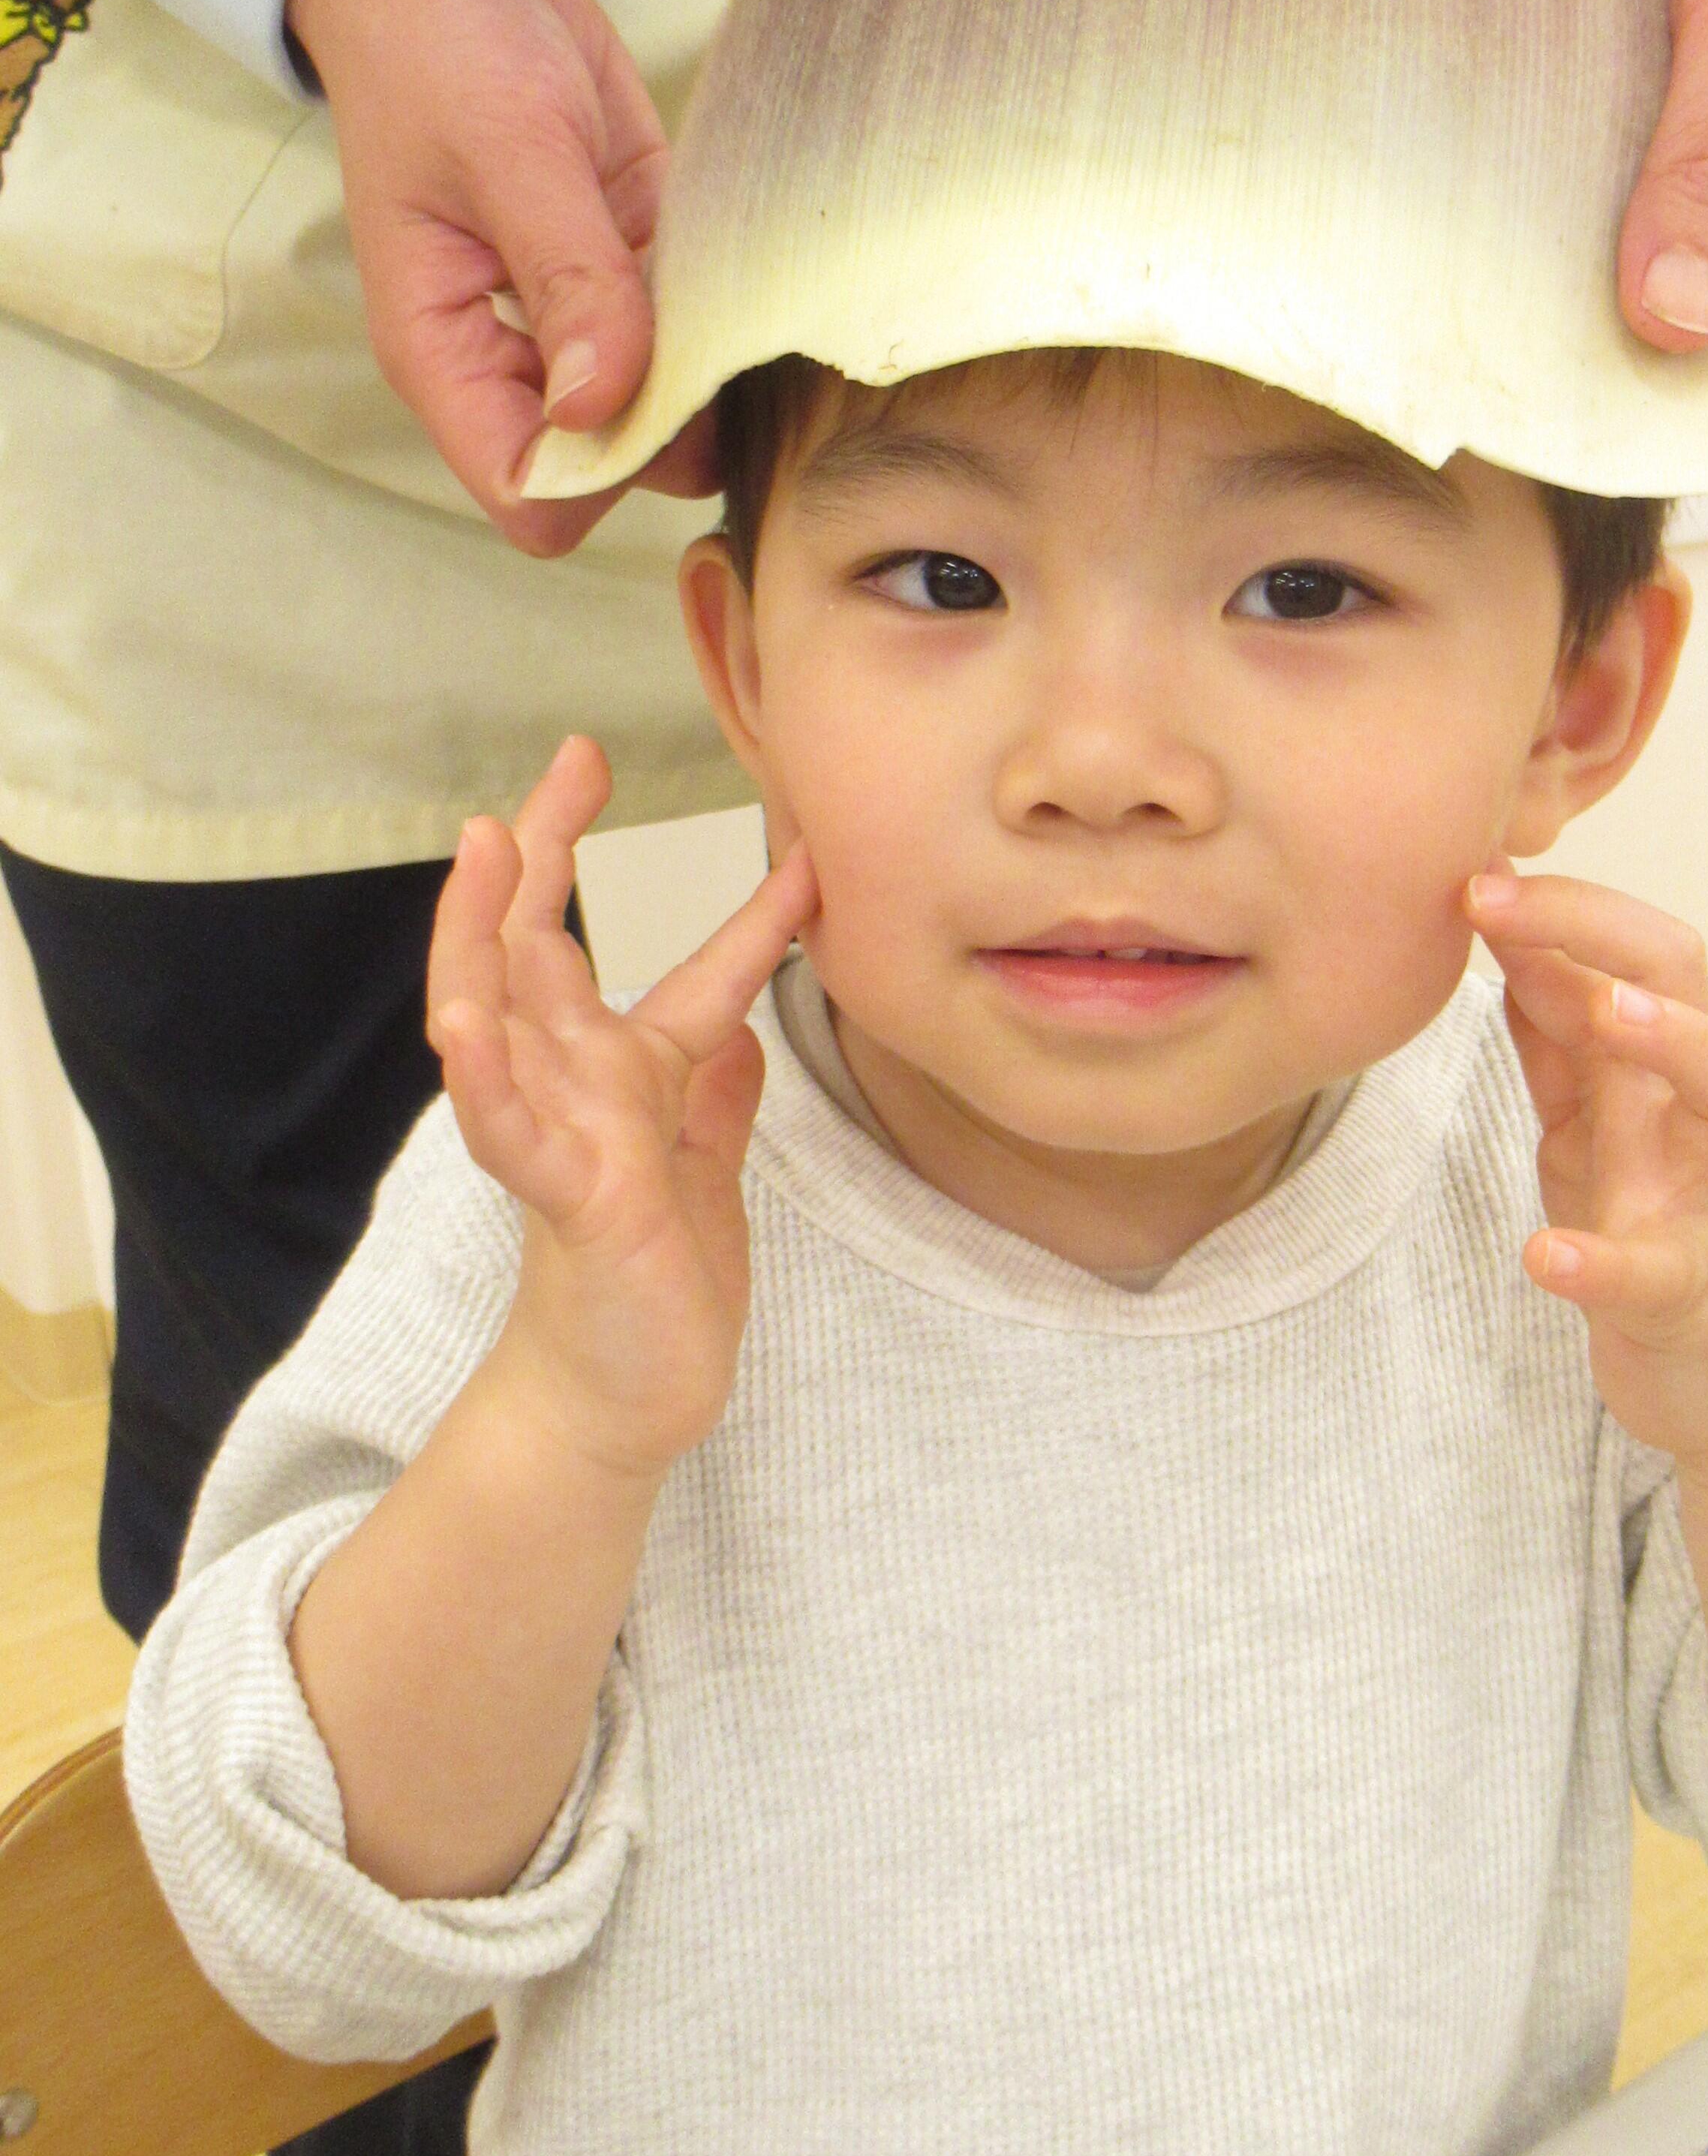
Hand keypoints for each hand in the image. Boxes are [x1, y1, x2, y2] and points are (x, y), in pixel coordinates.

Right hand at [287, 0, 717, 554]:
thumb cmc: (435, 47)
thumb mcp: (509, 148)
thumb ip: (566, 278)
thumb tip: (603, 406)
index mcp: (446, 355)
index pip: (532, 495)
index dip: (608, 474)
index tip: (663, 397)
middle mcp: (512, 358)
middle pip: (614, 468)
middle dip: (678, 428)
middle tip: (736, 347)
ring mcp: (578, 320)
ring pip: (668, 406)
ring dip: (716, 372)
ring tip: (756, 304)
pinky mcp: (630, 270)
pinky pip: (692, 329)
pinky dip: (725, 312)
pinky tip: (756, 266)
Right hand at [427, 735, 817, 1477]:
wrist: (630, 1395)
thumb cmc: (660, 1282)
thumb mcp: (707, 1166)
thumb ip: (716, 1092)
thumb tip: (747, 1029)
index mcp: (627, 1076)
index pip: (679, 968)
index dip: (743, 908)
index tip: (795, 839)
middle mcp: (578, 1087)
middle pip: (541, 949)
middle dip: (548, 853)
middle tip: (572, 759)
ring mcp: (558, 1135)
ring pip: (494, 1016)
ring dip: (479, 932)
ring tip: (483, 846)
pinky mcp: (560, 1196)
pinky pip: (506, 1129)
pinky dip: (482, 1077)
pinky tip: (464, 1023)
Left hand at [1465, 865, 1707, 1467]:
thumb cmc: (1658, 1221)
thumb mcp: (1596, 1114)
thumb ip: (1556, 1031)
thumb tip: (1510, 932)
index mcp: (1652, 1066)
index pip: (1631, 946)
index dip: (1558, 903)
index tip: (1471, 873)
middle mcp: (1688, 1112)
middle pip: (1685, 983)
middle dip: (1601, 929)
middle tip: (1495, 901)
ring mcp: (1699, 1199)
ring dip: (1676, 1044)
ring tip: (1608, 1013)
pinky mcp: (1684, 1298)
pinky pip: (1653, 1273)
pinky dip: (1601, 1263)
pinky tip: (1547, 1257)